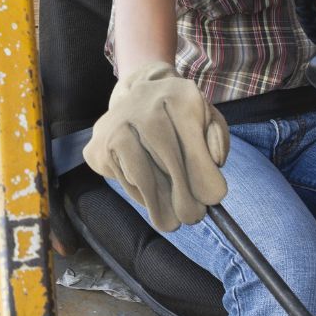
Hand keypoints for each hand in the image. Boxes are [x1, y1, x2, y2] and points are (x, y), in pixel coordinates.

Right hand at [83, 62, 229, 231]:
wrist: (137, 98)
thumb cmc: (180, 116)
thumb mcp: (206, 120)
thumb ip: (216, 139)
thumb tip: (215, 162)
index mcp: (178, 94)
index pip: (192, 138)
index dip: (203, 172)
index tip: (214, 198)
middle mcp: (144, 101)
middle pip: (166, 155)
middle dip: (184, 193)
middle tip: (194, 217)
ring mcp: (117, 122)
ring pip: (142, 173)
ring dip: (160, 202)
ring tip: (173, 221)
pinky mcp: (99, 143)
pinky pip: (124, 178)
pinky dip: (141, 195)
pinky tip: (152, 198)